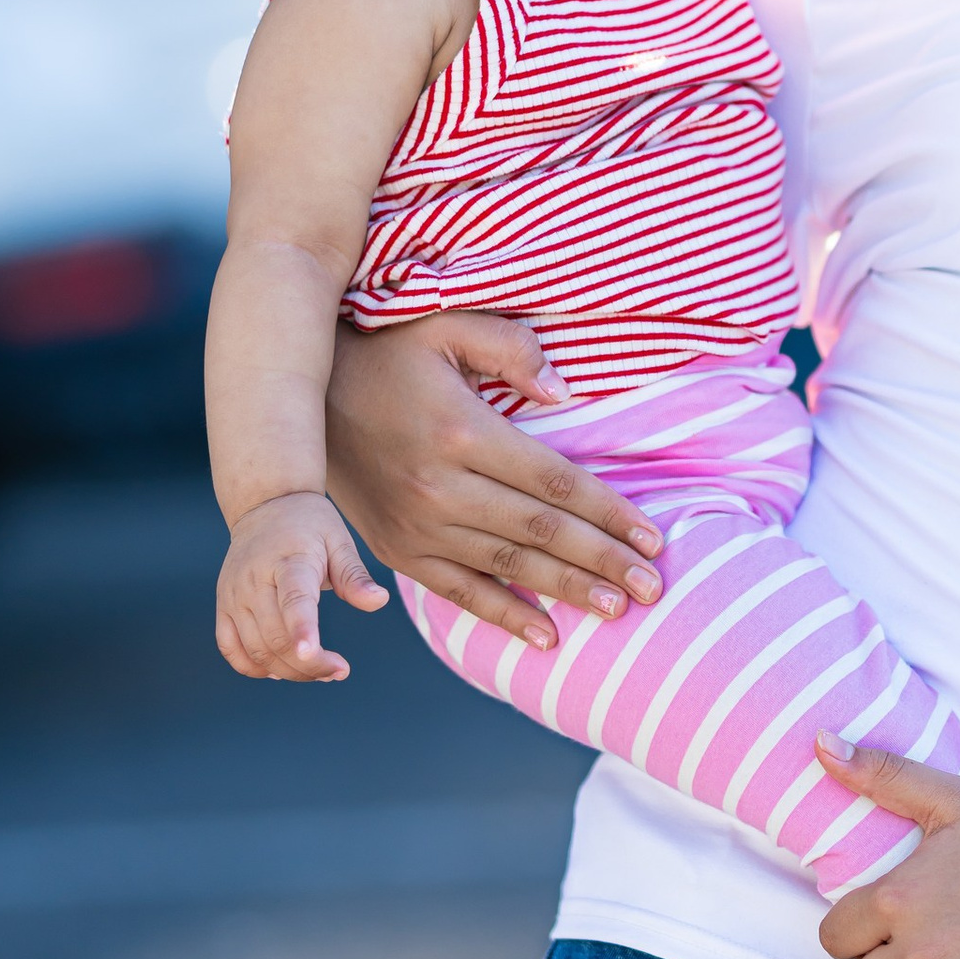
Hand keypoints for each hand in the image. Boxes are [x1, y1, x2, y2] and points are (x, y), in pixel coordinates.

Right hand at [216, 490, 387, 681]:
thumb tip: (379, 601)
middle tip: (339, 671)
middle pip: (275, 636)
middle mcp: (254, 581)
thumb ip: (354, 576)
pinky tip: (281, 671)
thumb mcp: (339, 540)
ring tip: (321, 673)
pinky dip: (253, 667)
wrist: (265, 506)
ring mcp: (234, 596)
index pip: (293, 600)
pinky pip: (230, 649)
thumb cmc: (310, 524)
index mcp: (289, 560)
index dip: (302, 629)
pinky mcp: (224, 607)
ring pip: (255, 649)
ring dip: (288, 670)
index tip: (311, 653)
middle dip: (308, 664)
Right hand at [324, 313, 664, 652]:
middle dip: (604, 562)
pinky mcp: (396, 550)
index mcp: (464, 434)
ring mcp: (416, 526)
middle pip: (540, 534)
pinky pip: (458, 591)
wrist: (305, 391)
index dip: (610, 513)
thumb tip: (564, 392)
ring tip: (617, 611)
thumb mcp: (450, 324)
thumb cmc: (391, 347)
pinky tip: (546, 635)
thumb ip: (512, 349)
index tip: (655, 538)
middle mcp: (441, 489)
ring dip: (566, 592)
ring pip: (507, 568)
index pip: (556, 484)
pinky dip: (503, 616)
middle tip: (654, 588)